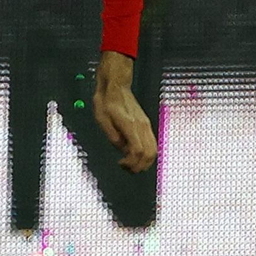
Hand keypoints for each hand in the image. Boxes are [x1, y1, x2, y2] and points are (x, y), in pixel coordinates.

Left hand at [92, 50, 156, 171]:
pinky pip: (152, 143)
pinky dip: (147, 154)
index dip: (131, 163)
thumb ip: (112, 135)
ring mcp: (146, 125)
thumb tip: (120, 148)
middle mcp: (142, 126)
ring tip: (131, 163)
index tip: (120, 164)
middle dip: (140, 166)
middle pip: (150, 154)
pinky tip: (135, 154)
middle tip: (127, 168)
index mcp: (130, 125)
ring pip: (154, 150)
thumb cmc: (107, 100)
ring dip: (145, 161)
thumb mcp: (101, 119)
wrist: (116, 86)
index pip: (138, 151)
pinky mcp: (146, 124)